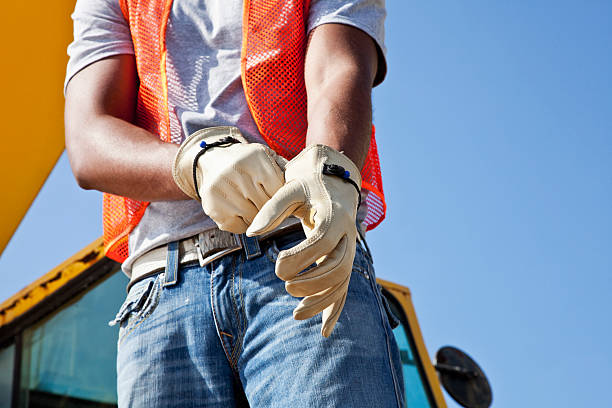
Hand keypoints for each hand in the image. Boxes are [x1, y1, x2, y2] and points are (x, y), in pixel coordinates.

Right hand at [173, 126, 286, 232]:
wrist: (212, 160)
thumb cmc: (248, 162)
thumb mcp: (266, 157)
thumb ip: (284, 169)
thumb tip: (301, 187)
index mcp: (254, 158)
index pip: (278, 191)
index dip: (283, 200)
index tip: (284, 201)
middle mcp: (236, 172)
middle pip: (266, 206)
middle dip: (272, 211)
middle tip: (273, 210)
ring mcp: (222, 190)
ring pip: (253, 219)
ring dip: (259, 220)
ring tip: (258, 211)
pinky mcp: (212, 206)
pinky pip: (238, 227)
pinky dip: (244, 225)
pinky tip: (243, 214)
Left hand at [247, 144, 360, 336]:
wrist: (336, 180)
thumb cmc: (308, 184)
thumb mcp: (290, 189)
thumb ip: (272, 210)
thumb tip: (251, 232)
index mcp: (334, 217)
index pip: (321, 243)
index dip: (300, 257)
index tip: (276, 264)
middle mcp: (347, 236)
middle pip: (337, 267)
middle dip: (312, 283)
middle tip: (286, 286)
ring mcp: (349, 251)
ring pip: (342, 282)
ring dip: (322, 302)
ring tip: (296, 315)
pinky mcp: (346, 260)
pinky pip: (345, 288)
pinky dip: (335, 310)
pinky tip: (323, 330)